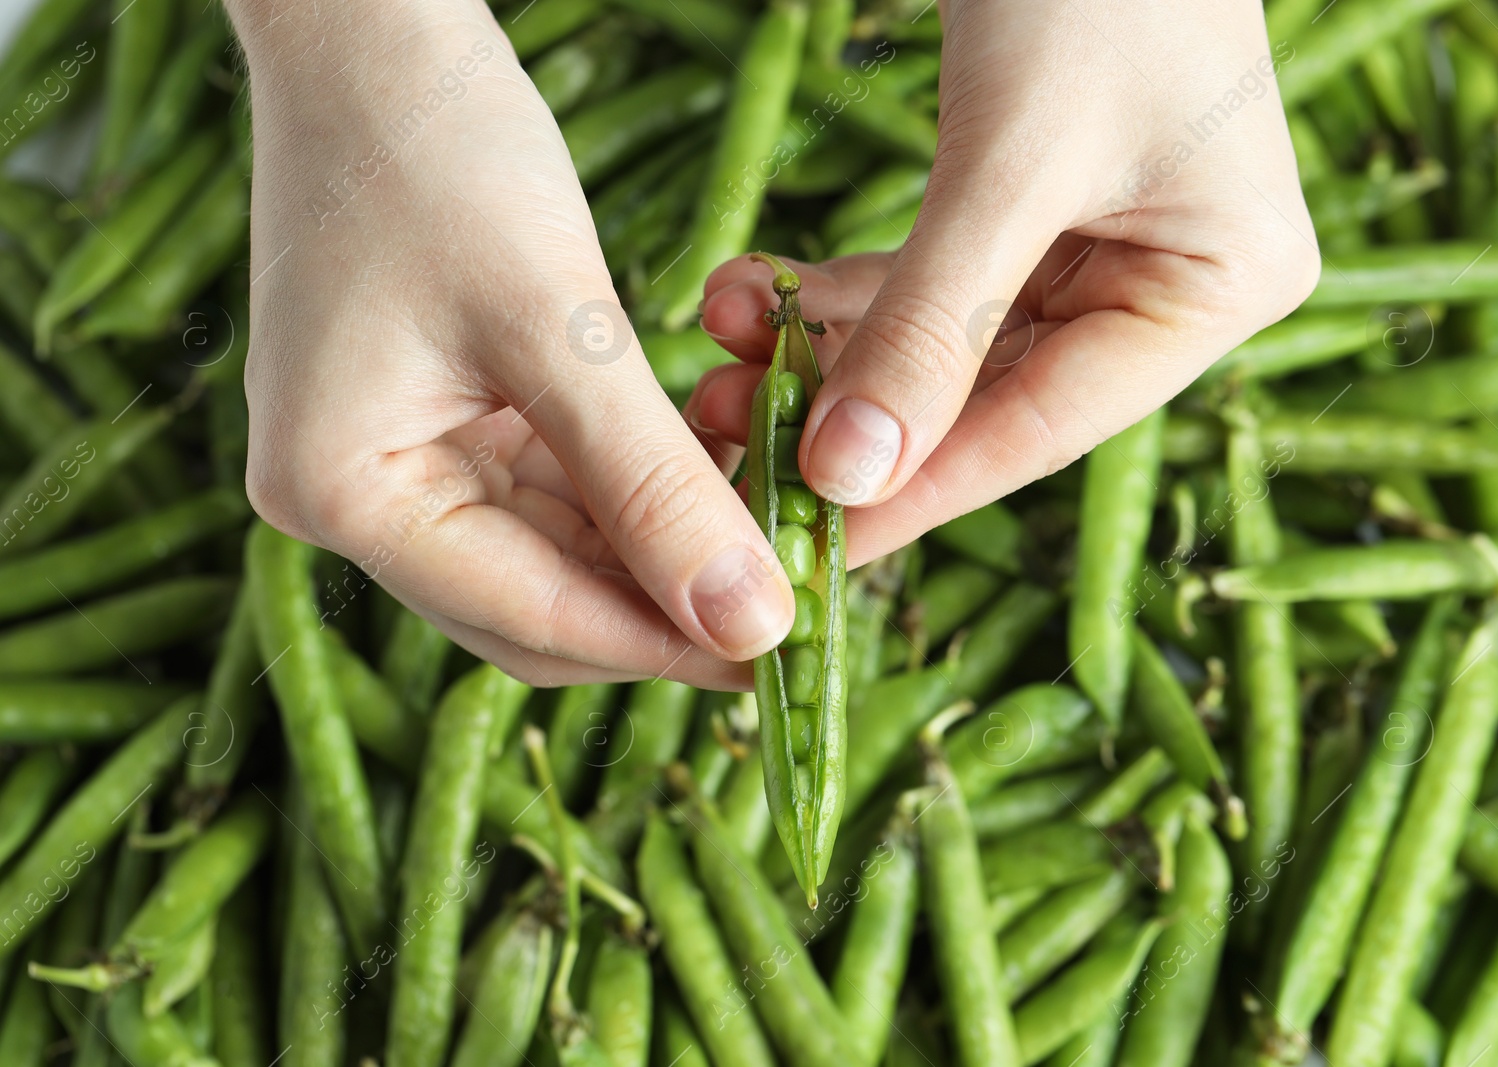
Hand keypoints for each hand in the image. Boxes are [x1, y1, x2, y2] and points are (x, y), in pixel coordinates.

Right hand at [231, 0, 795, 685]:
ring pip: (554, 560)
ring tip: (773, 542)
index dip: (663, 642)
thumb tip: (750, 625)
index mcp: (341, 492)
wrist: (372, 37)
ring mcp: (390, 464)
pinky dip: (634, 498)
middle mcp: (351, 499)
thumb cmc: (442, 154)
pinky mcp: (433, 425)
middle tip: (789, 611)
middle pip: (536, 608)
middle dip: (662, 611)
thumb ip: (654, 487)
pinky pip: (550, 496)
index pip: (529, 615)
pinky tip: (716, 484)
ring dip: (660, 556)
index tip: (781, 655)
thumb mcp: (559, 327)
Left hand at [687, 0, 1318, 565]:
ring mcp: (1104, 245)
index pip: (1045, 425)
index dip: (920, 489)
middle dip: (852, 417)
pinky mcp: (1036, 207)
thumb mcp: (1008, 159)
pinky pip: (930, 281)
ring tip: (718, 360)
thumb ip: (931, 324)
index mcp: (1217, 286)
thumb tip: (850, 475)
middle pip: (989, 397)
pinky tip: (757, 298)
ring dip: (827, 354)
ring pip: (945, 346)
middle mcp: (1170, 281)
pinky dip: (843, 293)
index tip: (810, 544)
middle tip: (728, 440)